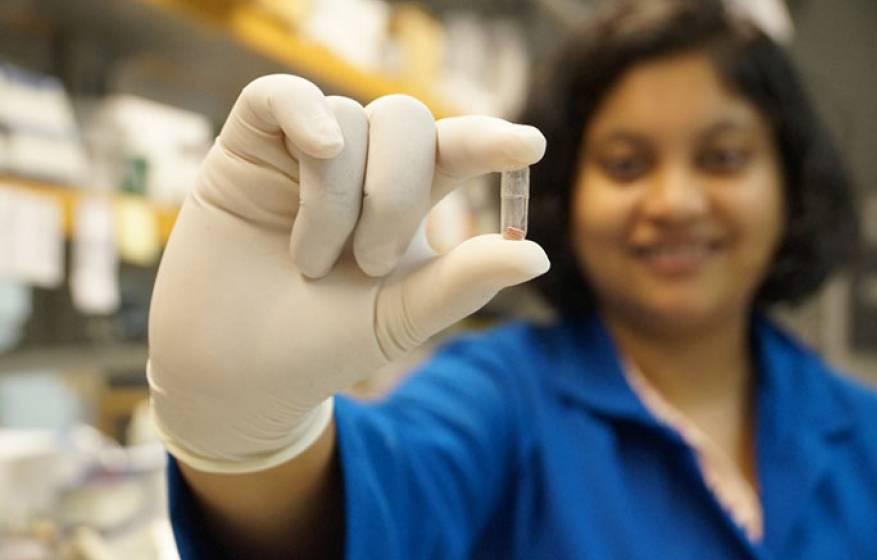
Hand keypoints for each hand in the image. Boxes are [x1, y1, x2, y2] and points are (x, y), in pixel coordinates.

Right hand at [147, 74, 548, 472]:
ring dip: (337, 195)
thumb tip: (538, 255)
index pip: (454, 148)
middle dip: (395, 190)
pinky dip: (303, 112)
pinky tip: (318, 149)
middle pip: (404, 119)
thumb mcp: (398, 317)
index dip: (490, 140)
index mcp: (404, 201)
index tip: (530, 146)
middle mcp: (359, 168)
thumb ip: (462, 282)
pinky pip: (279, 95)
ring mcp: (302, 155)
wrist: (234, 374)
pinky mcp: (246, 148)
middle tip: (368, 263)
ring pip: (346, 119)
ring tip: (311, 261)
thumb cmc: (319, 348)